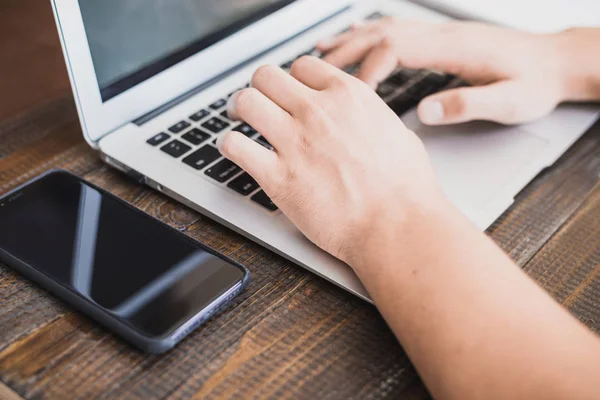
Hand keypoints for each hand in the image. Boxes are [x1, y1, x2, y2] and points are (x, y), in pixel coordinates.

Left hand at [218, 57, 444, 267]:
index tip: (289, 94)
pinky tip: (236, 151)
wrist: (396, 226)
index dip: (292, 80)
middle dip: (261, 89)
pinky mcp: (277, 176)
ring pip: (245, 102)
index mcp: (347, 97)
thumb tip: (366, 121)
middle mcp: (317, 112)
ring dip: (239, 110)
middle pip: (266, 76)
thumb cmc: (405, 189)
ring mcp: (294, 141)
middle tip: (258, 103)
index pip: (301, 67)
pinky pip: (234, 145)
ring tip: (240, 122)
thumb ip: (372, 119)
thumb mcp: (398, 133)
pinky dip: (229, 146)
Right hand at [317, 19, 569, 124]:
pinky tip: (354, 39)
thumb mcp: (509, 101)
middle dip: (345, 53)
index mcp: (455, 49)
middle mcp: (442, 35)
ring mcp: (439, 33)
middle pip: (381, 34)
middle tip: (314, 74)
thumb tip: (426, 110)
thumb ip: (468, 104)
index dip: (367, 69)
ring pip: (384, 28)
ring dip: (350, 41)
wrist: (554, 62)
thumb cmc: (534, 82)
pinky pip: (395, 30)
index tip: (350, 94)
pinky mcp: (439, 38)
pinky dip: (368, 34)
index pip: (396, 49)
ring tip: (319, 55)